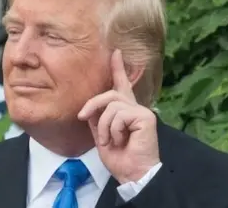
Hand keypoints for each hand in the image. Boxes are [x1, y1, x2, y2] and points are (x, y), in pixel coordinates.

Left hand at [78, 49, 159, 183]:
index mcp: (125, 111)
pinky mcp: (145, 117)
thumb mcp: (102, 136)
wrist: (132, 174)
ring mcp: (141, 111)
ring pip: (111, 105)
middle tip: (82, 117)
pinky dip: (114, 130)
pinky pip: (119, 115)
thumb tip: (90, 107)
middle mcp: (135, 107)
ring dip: (104, 126)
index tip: (115, 52)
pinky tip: (121, 140)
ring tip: (111, 141)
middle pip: (110, 93)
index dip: (118, 69)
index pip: (121, 86)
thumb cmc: (120, 158)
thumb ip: (97, 119)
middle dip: (92, 104)